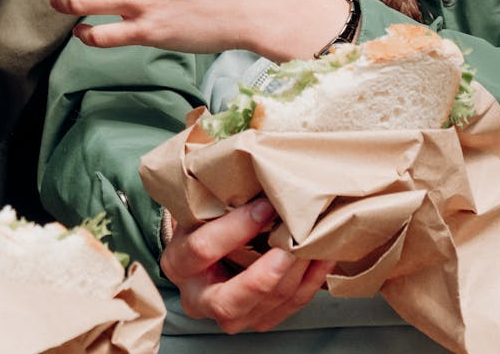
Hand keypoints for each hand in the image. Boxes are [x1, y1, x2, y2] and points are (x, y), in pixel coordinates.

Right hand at [160, 199, 333, 332]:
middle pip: (228, 302)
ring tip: (314, 243)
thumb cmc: (204, 224)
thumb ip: (221, 201)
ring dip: (295, 275)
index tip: (265, 206)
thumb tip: (261, 179)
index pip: (202, 249)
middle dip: (266, 275)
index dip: (236, 228)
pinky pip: (289, 308)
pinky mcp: (256, 321)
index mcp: (177, 264)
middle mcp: (197, 298)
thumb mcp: (200, 209)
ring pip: (266, 305)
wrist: (205, 252)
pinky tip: (322, 259)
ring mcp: (228, 317)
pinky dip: (309, 283)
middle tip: (292, 245)